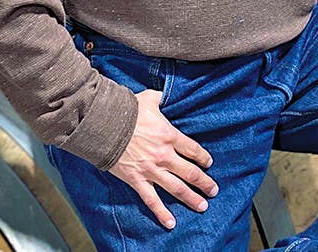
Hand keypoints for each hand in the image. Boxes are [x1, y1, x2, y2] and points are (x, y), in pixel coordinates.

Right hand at [108, 89, 217, 228]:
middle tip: (213, 190)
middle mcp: (164, 155)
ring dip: (191, 198)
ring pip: (177, 188)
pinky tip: (171, 223)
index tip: (209, 163)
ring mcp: (151, 170)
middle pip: (190, 172)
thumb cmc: (126, 110)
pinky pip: (152, 200)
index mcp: (169, 135)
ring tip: (202, 206)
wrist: (104, 124)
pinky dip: (162, 213)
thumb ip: (160, 99)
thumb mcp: (148, 99)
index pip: (194, 150)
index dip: (204, 158)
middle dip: (204, 183)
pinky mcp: (137, 180)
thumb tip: (164, 94)